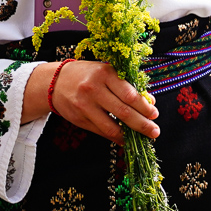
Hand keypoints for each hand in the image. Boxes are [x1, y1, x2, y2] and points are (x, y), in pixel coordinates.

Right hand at [21, 60, 159, 142]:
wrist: (55, 82)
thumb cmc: (87, 75)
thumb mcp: (106, 72)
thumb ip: (126, 85)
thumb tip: (150, 102)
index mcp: (104, 74)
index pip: (130, 94)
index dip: (144, 107)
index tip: (154, 114)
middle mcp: (94, 89)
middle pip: (124, 112)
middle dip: (142, 124)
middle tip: (155, 131)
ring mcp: (85, 106)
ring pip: (112, 126)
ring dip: (130, 134)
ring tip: (143, 137)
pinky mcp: (79, 119)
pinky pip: (102, 132)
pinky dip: (116, 137)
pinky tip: (125, 138)